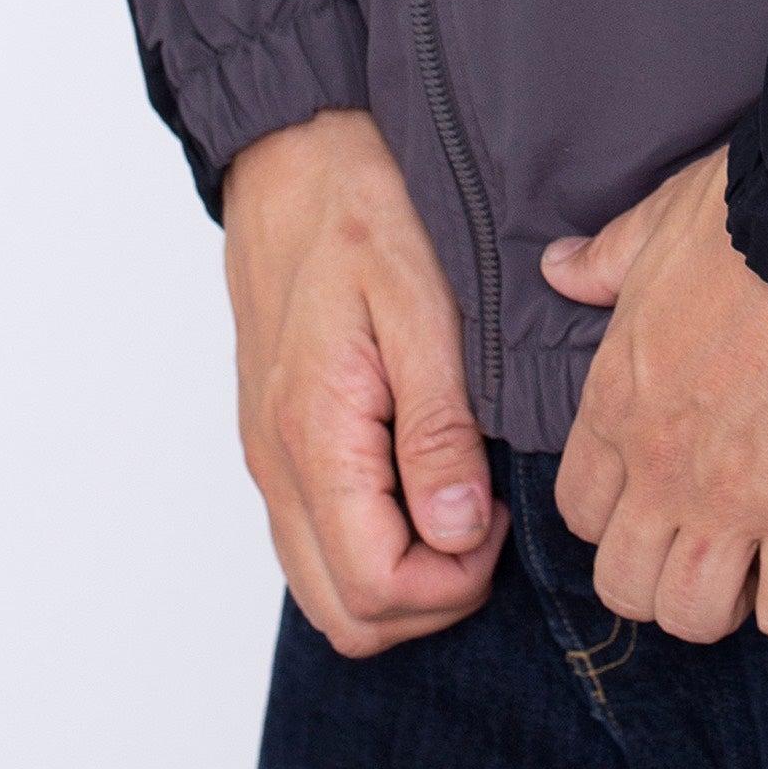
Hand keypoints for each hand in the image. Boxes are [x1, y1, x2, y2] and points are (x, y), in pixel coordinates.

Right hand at [223, 106, 508, 656]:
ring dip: (402, 576)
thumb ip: (438, 430)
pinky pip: (316, 539)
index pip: (375, 588)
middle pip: (346, 615)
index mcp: (313, 435)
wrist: (291, 153)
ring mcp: (270, 458)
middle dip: (431, 598)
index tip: (497, 516)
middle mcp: (277, 465)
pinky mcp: (277, 442)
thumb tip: (459, 533)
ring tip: (462, 495)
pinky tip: (423, 477)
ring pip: (327, 588)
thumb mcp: (421, 307)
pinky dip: (372, 543)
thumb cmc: (361, 209)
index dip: (454, 583)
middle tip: (486, 520)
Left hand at [544, 149, 767, 645]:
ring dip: (721, 602)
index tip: (652, 497)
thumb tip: (559, 266)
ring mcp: (737, 505)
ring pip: (694, 616)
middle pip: (625, 585)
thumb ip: (606, 259)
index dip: (613, 516)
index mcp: (620, 400)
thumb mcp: (661, 222)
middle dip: (657, 577)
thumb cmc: (757, 216)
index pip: (579, 510)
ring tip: (755, 569)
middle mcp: (663, 469)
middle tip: (703, 545)